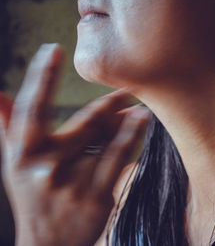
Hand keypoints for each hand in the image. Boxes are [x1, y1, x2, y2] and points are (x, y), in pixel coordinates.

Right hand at [0, 44, 150, 245]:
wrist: (48, 245)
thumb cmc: (33, 196)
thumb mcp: (14, 164)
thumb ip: (8, 126)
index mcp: (21, 153)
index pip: (29, 108)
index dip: (40, 77)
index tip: (52, 49)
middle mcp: (43, 166)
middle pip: (81, 123)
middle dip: (105, 104)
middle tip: (125, 88)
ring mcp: (70, 182)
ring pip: (102, 139)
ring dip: (122, 117)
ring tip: (136, 101)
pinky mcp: (94, 196)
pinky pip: (116, 158)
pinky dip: (129, 135)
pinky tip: (140, 119)